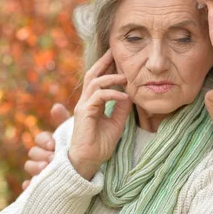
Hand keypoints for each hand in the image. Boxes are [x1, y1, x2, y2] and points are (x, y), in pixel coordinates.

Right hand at [22, 103, 69, 189]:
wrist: (85, 171)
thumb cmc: (76, 149)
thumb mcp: (72, 135)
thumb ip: (64, 121)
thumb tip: (56, 106)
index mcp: (48, 143)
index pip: (40, 138)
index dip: (44, 140)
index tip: (53, 143)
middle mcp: (42, 156)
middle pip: (33, 152)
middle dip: (41, 154)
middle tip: (52, 157)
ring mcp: (40, 169)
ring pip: (29, 166)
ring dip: (35, 167)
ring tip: (46, 168)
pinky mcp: (40, 184)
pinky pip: (29, 186)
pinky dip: (28, 186)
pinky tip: (30, 186)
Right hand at [69, 50, 131, 179]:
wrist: (88, 162)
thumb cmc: (100, 145)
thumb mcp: (116, 124)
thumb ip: (121, 109)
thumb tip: (129, 94)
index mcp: (91, 103)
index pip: (98, 80)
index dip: (107, 68)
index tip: (118, 58)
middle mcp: (85, 102)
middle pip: (92, 75)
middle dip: (104, 62)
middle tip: (115, 51)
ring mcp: (83, 106)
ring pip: (95, 82)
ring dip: (112, 77)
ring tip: (126, 78)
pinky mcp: (85, 113)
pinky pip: (99, 96)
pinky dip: (113, 94)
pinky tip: (125, 97)